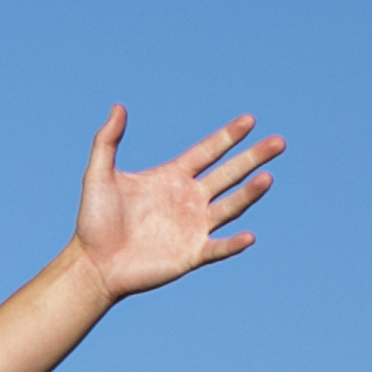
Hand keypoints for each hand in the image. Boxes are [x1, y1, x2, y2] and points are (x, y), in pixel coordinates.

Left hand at [70, 107, 281, 303]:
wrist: (93, 264)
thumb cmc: (94, 221)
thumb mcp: (98, 175)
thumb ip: (107, 140)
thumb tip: (118, 107)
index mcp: (172, 177)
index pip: (208, 151)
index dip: (228, 136)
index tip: (250, 120)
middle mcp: (189, 199)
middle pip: (229, 174)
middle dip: (253, 158)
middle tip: (279, 142)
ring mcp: (193, 227)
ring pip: (230, 206)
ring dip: (249, 194)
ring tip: (267, 177)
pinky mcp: (191, 254)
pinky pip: (218, 248)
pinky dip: (233, 244)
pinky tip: (248, 236)